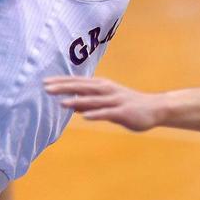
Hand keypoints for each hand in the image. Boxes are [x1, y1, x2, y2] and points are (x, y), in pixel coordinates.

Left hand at [44, 76, 163, 131]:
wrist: (154, 109)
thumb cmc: (127, 105)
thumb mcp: (105, 102)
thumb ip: (88, 102)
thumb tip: (70, 103)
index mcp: (101, 86)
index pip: (77, 82)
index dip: (61, 82)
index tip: (44, 82)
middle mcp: (106, 90)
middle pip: (82, 87)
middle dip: (64, 87)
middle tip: (46, 88)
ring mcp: (115, 100)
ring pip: (93, 100)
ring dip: (77, 101)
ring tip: (62, 103)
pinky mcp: (123, 112)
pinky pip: (107, 113)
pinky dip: (96, 114)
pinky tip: (85, 117)